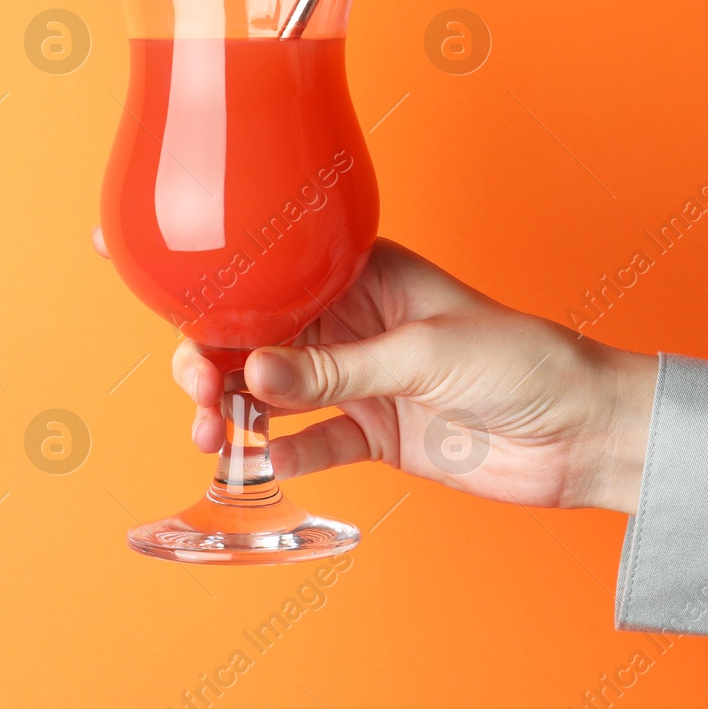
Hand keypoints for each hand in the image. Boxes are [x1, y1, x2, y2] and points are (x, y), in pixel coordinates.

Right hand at [167, 239, 657, 513]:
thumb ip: (336, 367)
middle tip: (196, 384)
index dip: (203, 257)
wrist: (582, 434)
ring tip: (215, 431)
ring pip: (267, 391)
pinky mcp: (370, 434)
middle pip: (249, 332)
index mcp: (359, 271)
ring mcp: (354, 380)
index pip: (267, 260)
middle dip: (207, 354)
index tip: (125, 248)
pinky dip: (279, 453)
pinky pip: (307, 442)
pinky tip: (263, 460)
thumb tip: (253, 374)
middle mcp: (347, 323)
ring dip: (232, 410)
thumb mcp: (425, 352)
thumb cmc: (523, 359)